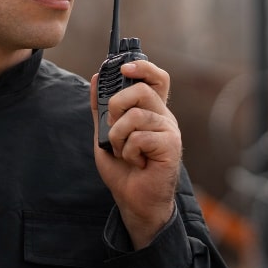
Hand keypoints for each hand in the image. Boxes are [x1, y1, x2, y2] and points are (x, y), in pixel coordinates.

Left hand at [90, 60, 181, 248]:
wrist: (133, 200)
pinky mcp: (171, 146)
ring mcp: (169, 130)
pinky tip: (136, 163)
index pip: (156, 78)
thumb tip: (96, 78)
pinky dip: (128, 152)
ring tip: (124, 152)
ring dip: (118, 137)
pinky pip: (140, 137)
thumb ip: (100, 108)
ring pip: (136, 116)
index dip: (142, 68)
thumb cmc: (122, 169)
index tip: (123, 68)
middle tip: (114, 128)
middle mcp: (163, 117)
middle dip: (116, 106)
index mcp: (151, 111)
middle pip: (141, 90)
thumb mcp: (104, 134)